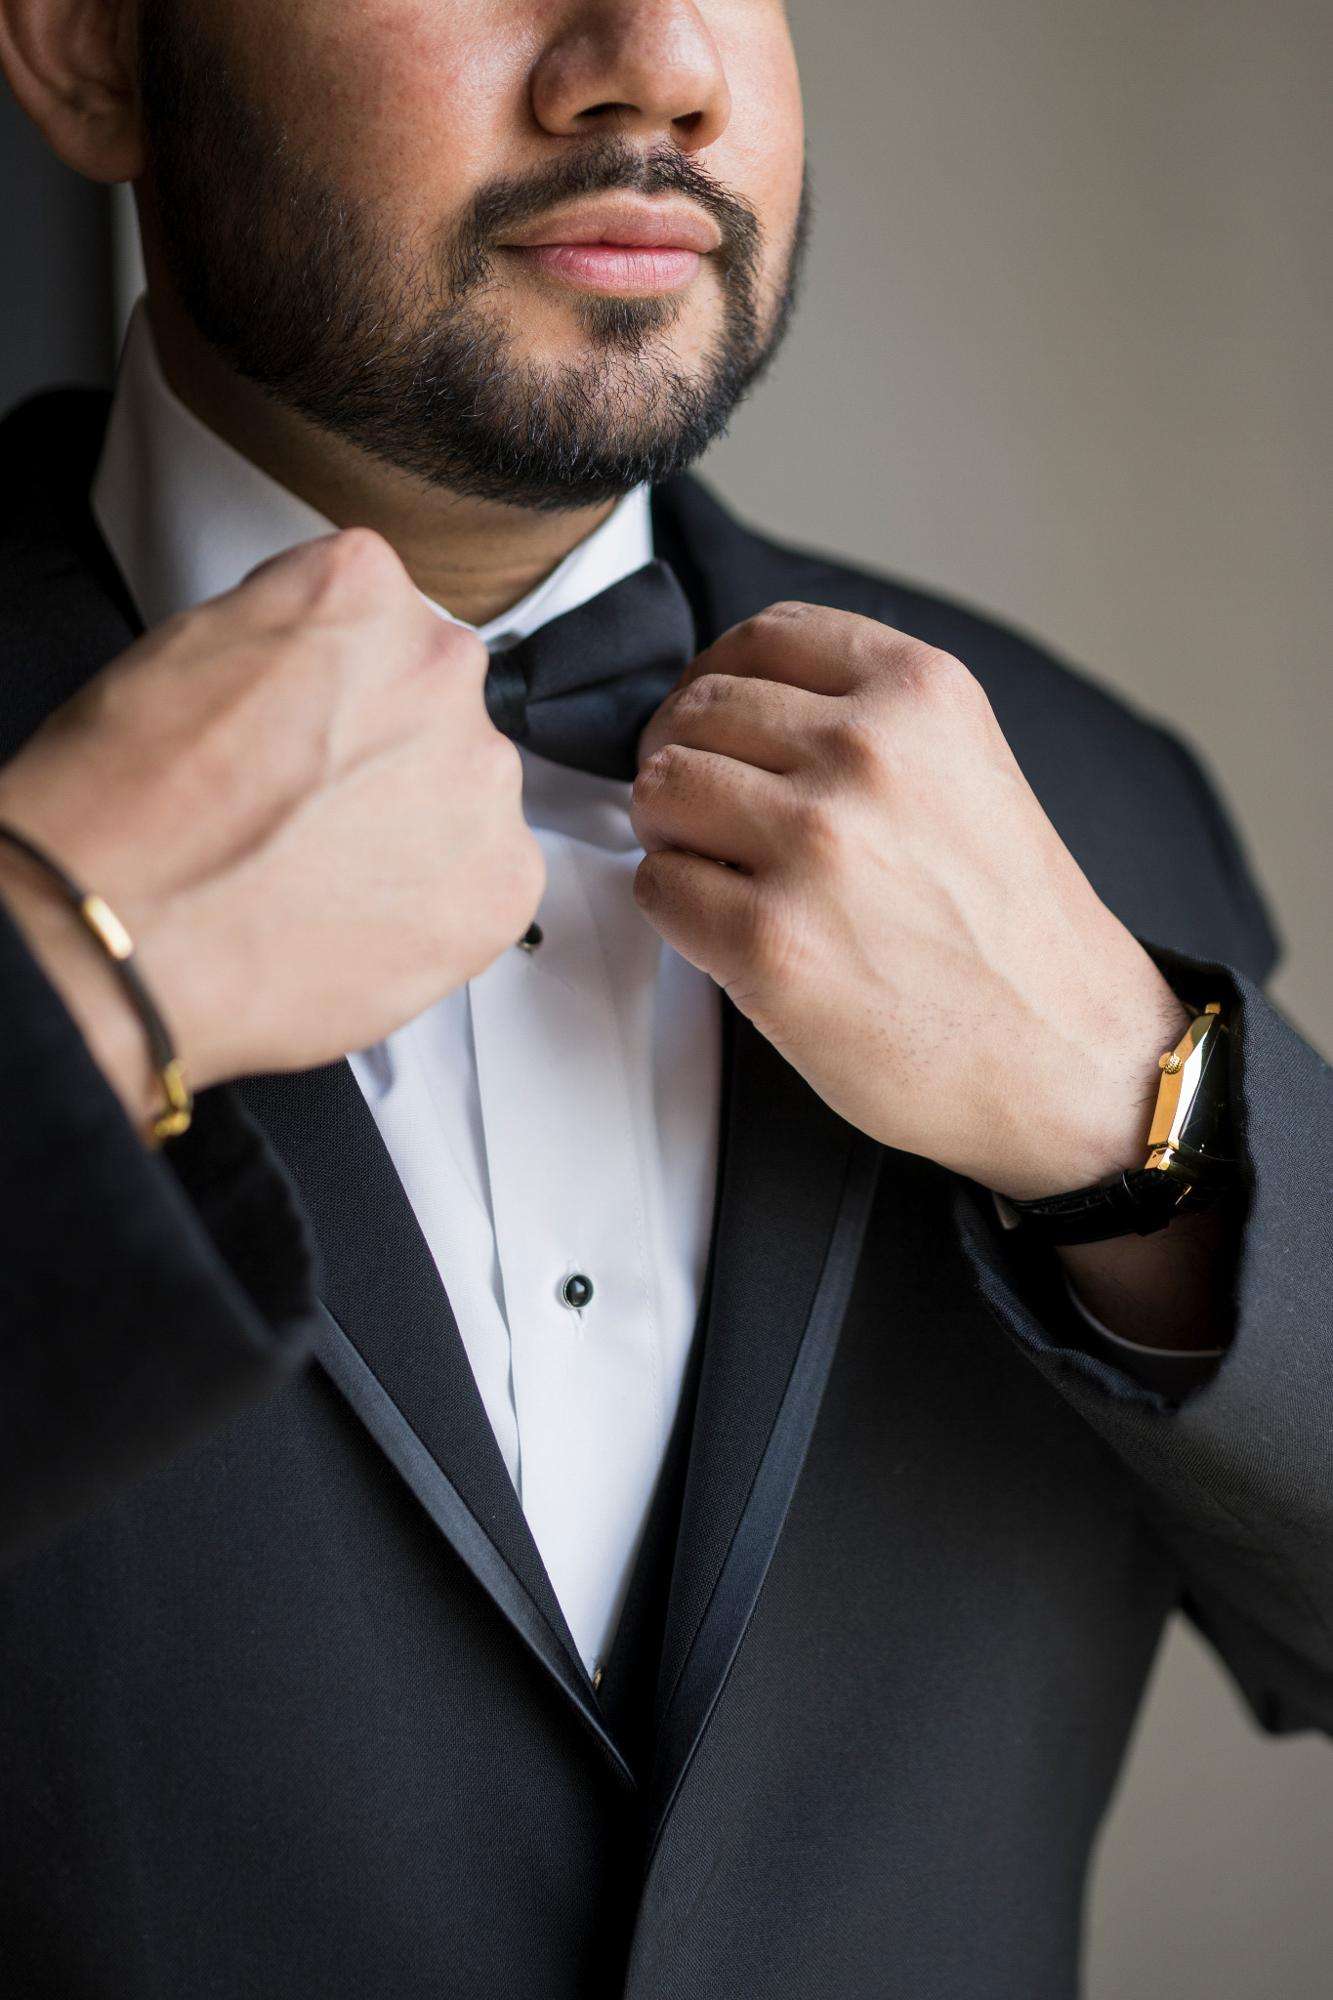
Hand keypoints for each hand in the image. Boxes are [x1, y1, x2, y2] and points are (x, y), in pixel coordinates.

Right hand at [0, 530, 543, 1125]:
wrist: (121, 932)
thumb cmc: (123, 807)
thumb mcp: (188, 646)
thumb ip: (290, 637)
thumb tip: (319, 672)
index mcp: (361, 589)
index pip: (382, 618)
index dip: (334, 688)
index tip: (308, 725)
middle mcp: (440, 669)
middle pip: (436, 706)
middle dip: (386, 754)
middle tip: (310, 810)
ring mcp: (482, 776)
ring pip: (467, 794)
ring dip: (419, 829)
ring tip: (323, 877)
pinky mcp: (504, 880)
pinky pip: (490, 882)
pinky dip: (439, 906)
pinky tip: (360, 922)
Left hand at [631, 601, 1187, 1200]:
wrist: (1070, 1057)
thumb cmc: (1014, 932)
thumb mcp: (967, 766)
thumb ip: (868, 719)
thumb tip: (738, 704)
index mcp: (920, 692)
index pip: (763, 636)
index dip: (716, 682)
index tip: (714, 724)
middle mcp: (866, 753)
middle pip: (697, 712)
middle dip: (686, 761)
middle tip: (707, 816)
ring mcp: (814, 845)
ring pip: (660, 789)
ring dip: (672, 832)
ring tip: (718, 870)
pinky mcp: (770, 942)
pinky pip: (657, 886)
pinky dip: (675, 906)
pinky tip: (727, 929)